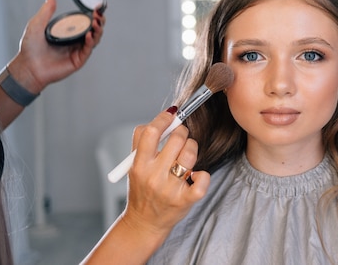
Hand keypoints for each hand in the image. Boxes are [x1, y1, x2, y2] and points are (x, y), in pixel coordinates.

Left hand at [7, 0, 104, 92]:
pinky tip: (89, 35)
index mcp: (67, 32)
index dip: (93, 15)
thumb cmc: (30, 48)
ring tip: (96, 23)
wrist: (28, 66)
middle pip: (93, 30)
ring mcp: (77, 50)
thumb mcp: (37, 24)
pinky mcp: (78, 60)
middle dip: (99, 21)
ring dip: (97, 30)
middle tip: (98, 15)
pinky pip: (88, 49)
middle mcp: (74, 41)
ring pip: (94, 39)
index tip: (97, 7)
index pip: (84, 21)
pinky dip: (90, 41)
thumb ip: (46, 11)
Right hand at [121, 109, 209, 237]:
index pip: (150, 132)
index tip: (171, 115)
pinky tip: (195, 175)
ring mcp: (170, 189)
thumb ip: (144, 140)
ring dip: (192, 148)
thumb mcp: (134, 165)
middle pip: (176, 140)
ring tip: (186, 155)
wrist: (144, 223)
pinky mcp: (185, 201)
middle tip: (181, 135)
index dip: (163, 119)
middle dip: (182, 132)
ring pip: (190, 154)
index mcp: (139, 165)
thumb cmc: (142, 188)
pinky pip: (202, 179)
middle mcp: (153, 177)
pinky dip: (202, 174)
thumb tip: (167, 115)